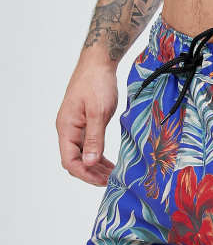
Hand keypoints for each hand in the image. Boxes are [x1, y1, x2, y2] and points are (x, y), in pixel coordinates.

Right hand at [56, 58, 117, 185]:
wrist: (99, 62)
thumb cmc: (97, 83)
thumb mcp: (98, 112)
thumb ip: (94, 138)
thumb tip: (90, 162)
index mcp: (67, 128)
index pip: (69, 161)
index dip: (85, 174)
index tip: (103, 181)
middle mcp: (68, 130)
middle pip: (75, 161)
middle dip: (92, 174)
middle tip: (112, 182)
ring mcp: (76, 128)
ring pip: (84, 156)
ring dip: (97, 168)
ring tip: (113, 177)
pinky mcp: (85, 124)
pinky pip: (89, 147)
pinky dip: (99, 158)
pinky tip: (111, 165)